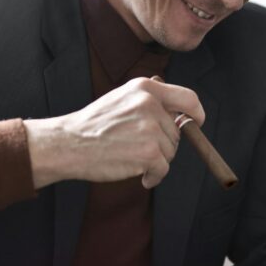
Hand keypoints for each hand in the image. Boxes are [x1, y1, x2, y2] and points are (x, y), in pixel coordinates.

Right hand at [23, 77, 204, 188]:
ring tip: (130, 157)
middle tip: (137, 148)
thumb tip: (180, 114)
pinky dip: (153, 177)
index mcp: (145, 88)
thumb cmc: (94, 125)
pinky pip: (163, 169)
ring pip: (170, 152)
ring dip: (155, 161)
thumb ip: (149, 101)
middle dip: (163, 144)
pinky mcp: (149, 152)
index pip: (188, 98)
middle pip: (177, 132)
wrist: (68, 143)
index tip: (196, 124)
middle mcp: (150, 104)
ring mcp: (150, 128)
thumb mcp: (121, 99)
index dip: (196, 114)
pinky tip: (139, 175)